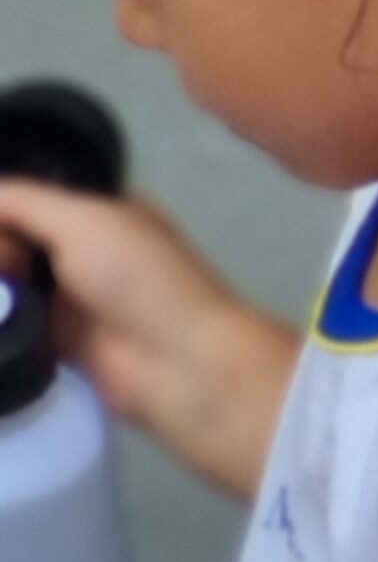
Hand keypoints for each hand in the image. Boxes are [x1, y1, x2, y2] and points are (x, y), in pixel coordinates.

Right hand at [0, 184, 295, 499]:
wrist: (175, 361)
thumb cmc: (138, 278)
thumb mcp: (85, 222)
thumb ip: (27, 203)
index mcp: (99, 212)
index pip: (30, 200)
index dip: (3, 212)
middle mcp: (84, 248)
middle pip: (15, 242)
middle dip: (1, 251)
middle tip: (5, 270)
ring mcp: (71, 296)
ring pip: (11, 283)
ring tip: (0, 298)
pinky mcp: (58, 340)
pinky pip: (13, 322)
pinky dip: (1, 319)